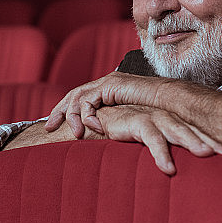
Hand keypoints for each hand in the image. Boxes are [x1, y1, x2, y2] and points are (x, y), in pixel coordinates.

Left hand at [45, 72, 165, 137]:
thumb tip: (102, 140)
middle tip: (49, 127)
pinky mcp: (111, 84)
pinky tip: (93, 128)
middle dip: (60, 110)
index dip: (67, 111)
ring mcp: (108, 82)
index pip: (81, 98)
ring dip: (72, 116)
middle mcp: (106, 83)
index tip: (56, 127)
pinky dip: (87, 114)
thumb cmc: (157, 116)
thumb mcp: (128, 123)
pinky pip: (89, 99)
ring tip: (76, 135)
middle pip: (74, 94)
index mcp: (109, 91)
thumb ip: (114, 127)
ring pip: (78, 96)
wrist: (172, 104)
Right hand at [96, 104, 221, 174]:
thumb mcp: (149, 146)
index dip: (214, 140)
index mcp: (170, 122)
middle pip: (191, 127)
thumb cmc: (124, 136)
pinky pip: (151, 138)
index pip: (197, 130)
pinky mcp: (135, 120)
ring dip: (190, 140)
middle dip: (210, 138)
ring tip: (204, 154)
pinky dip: (161, 153)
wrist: (95, 124)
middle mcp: (164, 117)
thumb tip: (185, 172)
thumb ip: (166, 153)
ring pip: (175, 128)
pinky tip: (168, 168)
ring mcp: (150, 116)